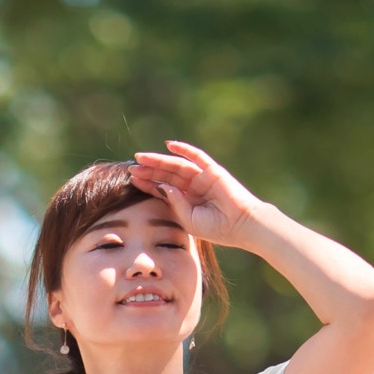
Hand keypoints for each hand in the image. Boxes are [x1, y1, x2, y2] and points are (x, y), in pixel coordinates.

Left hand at [131, 141, 263, 247]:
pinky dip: (184, 149)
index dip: (148, 183)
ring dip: (159, 160)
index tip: (132, 179)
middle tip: (133, 166)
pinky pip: (196, 156)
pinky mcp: (213, 170)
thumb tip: (161, 185)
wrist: (241, 225)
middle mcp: (193, 187)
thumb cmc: (217, 228)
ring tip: (142, 157)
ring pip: (177, 165)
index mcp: (186, 201)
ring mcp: (202, 177)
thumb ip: (174, 203)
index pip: (163, 189)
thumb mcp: (188, 219)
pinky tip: (169, 145)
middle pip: (167, 175)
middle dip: (150, 170)